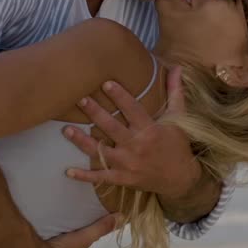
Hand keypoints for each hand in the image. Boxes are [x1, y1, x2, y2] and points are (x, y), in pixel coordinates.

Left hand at [61, 65, 201, 199]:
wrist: (181, 179)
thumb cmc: (178, 145)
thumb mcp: (179, 118)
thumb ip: (175, 92)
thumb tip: (177, 67)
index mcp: (150, 130)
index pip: (133, 109)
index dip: (120, 96)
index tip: (106, 83)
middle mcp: (137, 146)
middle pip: (112, 127)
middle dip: (95, 113)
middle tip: (80, 99)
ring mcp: (128, 164)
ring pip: (101, 151)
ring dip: (82, 142)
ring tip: (66, 130)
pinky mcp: (123, 178)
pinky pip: (102, 177)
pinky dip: (85, 176)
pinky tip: (68, 171)